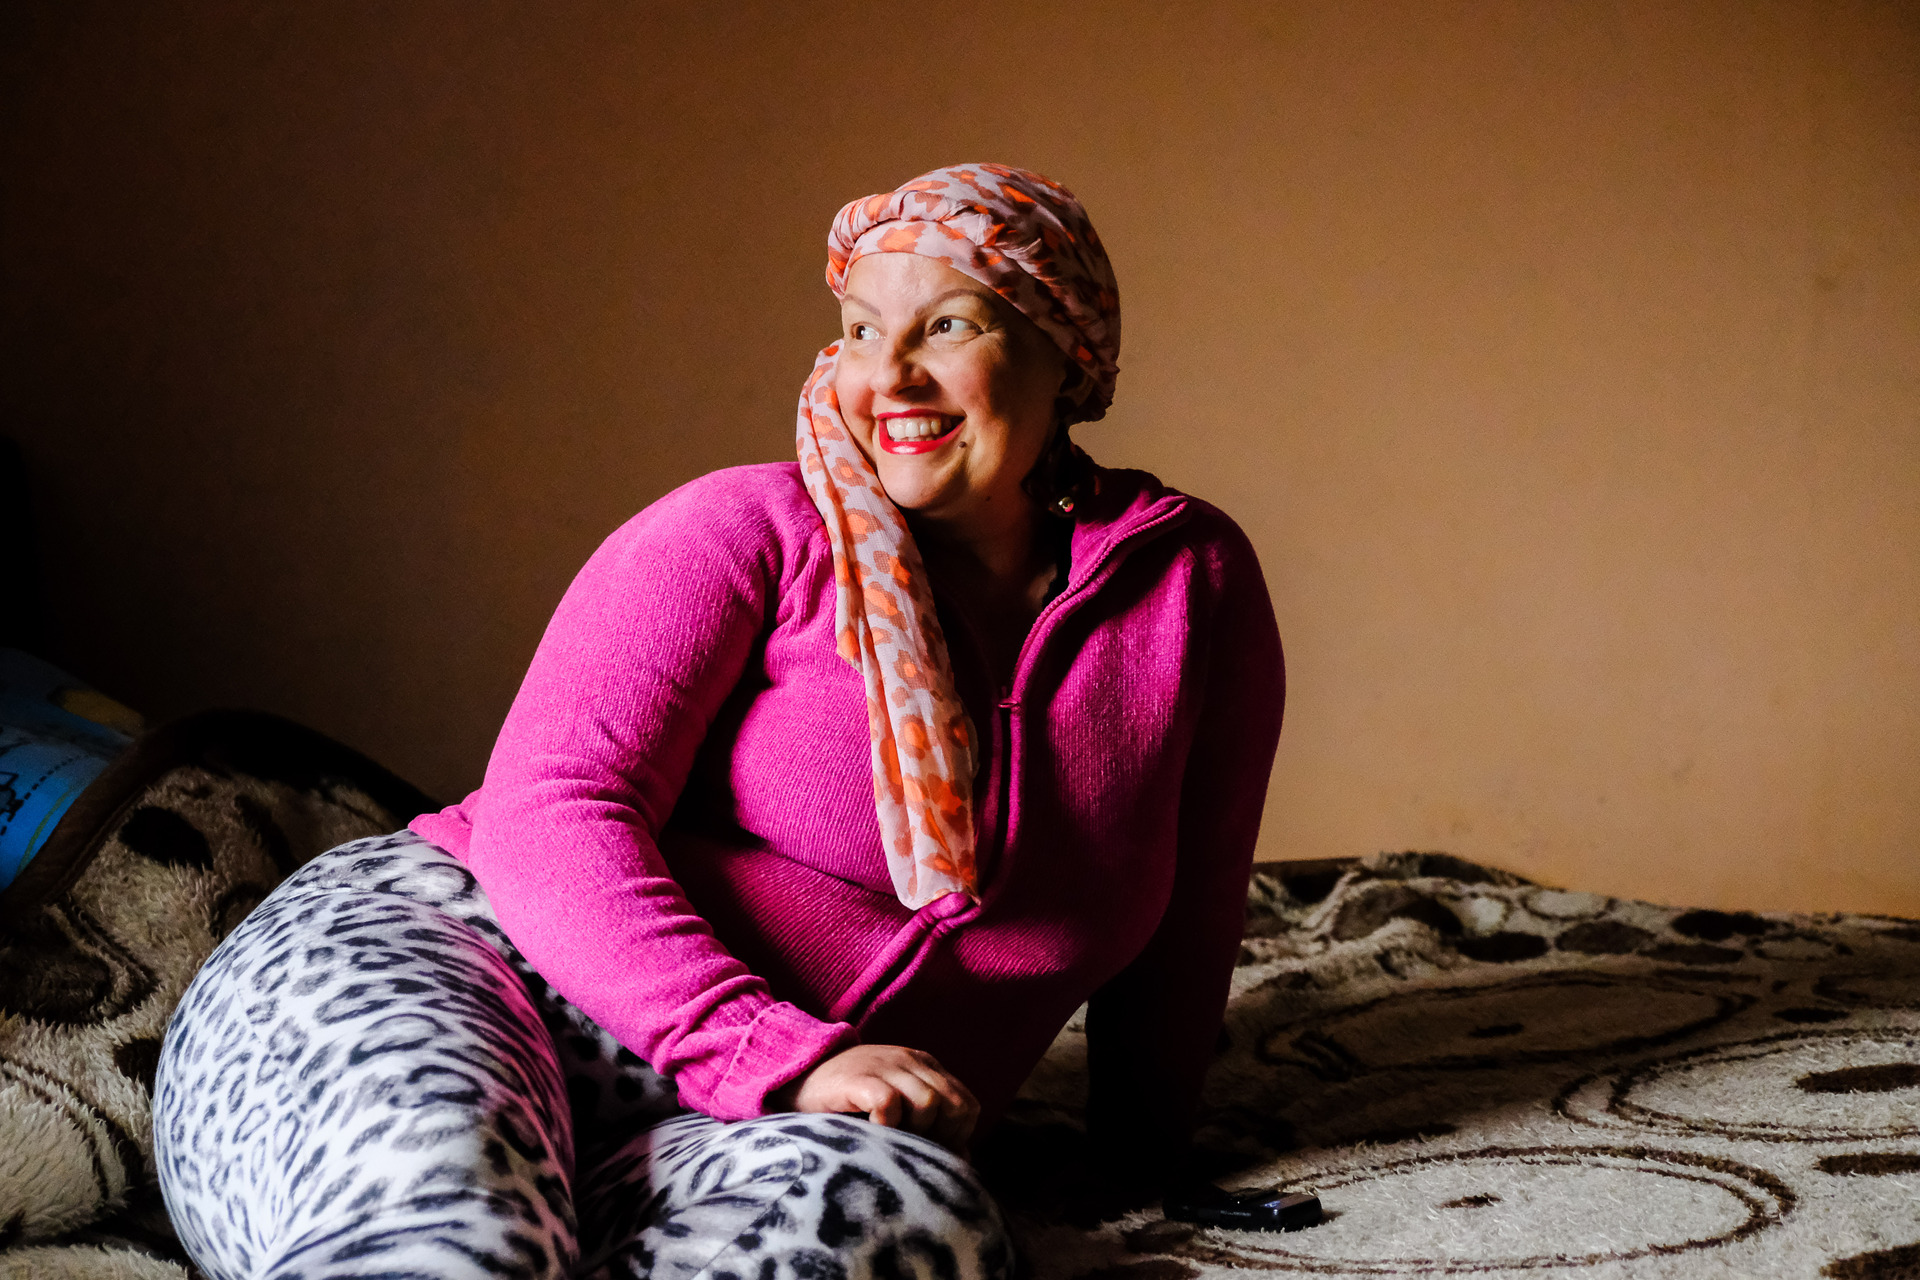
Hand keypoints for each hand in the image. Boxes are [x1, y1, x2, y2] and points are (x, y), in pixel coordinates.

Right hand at [771, 1044, 979, 1153]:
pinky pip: (890, 1103)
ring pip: (928, 1102)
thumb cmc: (848, 1103)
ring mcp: (885, 1066)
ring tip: (891, 1141)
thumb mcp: (896, 1108)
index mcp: (924, 1066)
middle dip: (941, 1137)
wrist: (797, 1078)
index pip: (967, 1104)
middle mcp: (910, 1062)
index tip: (932, 1153)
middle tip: (914, 1151)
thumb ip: (929, 1124)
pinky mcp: (859, 1078)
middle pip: (954, 1104)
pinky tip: (872, 1133)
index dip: (958, 1135)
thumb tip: (962, 1159)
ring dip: (915, 1132)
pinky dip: (888, 1126)